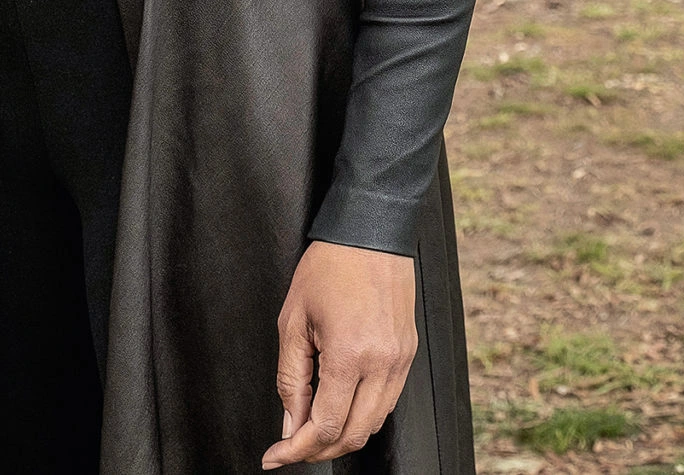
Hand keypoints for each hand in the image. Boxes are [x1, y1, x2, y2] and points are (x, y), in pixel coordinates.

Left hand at [262, 242, 418, 467]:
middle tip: (291, 447)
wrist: (371, 231)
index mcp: (350, 355)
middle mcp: (382, 363)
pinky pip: (387, 401)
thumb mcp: (293, 322)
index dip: (296, 450)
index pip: (325, 426)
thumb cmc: (330, 267)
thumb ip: (291, 379)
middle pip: (353, 433)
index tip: (275, 456)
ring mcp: (401, 359)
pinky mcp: (408, 353)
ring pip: (374, 423)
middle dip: (318, 450)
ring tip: (313, 430)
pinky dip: (363, 414)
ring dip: (342, 435)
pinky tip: (341, 407)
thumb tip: (290, 424)